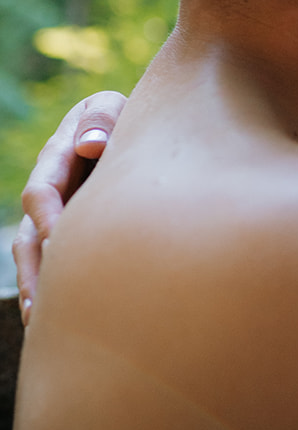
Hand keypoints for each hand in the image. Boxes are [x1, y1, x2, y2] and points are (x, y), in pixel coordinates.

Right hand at [13, 91, 125, 321]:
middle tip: (43, 302)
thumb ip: (103, 119)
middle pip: (29, 235)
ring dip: (37, 288)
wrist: (136, 127)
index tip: (57, 243)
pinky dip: (52, 292)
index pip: (42, 191)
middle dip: (35, 268)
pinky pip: (53, 264)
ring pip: (34, 257)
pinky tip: (55, 322)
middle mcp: (49, 188)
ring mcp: (57, 213)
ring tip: (40, 322)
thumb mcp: (114, 107)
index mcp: (57, 156)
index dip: (47, 218)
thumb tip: (90, 145)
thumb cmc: (128, 115)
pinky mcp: (70, 233)